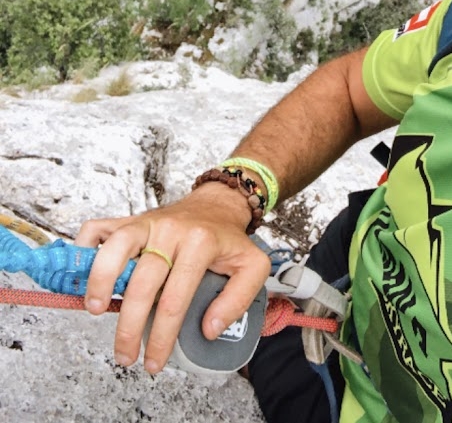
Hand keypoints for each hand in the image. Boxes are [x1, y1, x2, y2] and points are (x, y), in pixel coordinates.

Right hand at [75, 186, 270, 373]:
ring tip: (95, 310)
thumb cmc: (229, 240)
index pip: (176, 298)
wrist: (218, 204)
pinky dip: (85, 246)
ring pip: (116, 247)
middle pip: (143, 282)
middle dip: (129, 326)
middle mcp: (171, 230)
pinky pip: (99, 227)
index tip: (154, 361)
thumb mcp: (252, 266)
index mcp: (201, 243)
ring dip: (100, 280)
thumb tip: (208, 329)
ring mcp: (147, 221)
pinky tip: (84, 272)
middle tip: (124, 355)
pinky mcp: (130, 218)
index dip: (162, 335)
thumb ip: (238, 299)